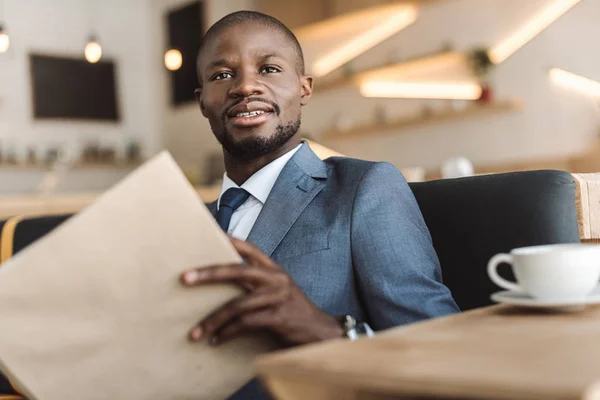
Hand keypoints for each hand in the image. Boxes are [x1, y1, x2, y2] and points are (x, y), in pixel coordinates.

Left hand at [181, 237, 342, 345]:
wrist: (321, 332)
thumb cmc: (293, 311)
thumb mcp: (277, 291)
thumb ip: (256, 284)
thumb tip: (222, 285)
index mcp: (274, 270)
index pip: (249, 248)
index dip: (229, 240)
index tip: (209, 233)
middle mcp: (276, 279)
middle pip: (238, 270)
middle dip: (209, 273)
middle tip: (185, 278)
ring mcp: (278, 297)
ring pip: (238, 304)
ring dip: (213, 319)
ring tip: (195, 333)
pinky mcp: (279, 318)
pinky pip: (246, 323)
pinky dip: (227, 333)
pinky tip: (215, 340)